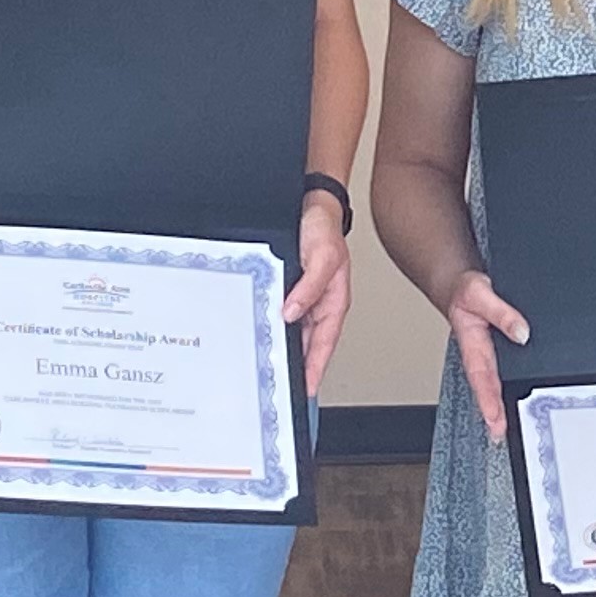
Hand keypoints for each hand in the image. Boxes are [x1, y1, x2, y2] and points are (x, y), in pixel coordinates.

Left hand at [284, 189, 352, 392]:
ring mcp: (303, 299)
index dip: (315, 369)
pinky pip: (282, 316)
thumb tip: (292, 313)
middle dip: (299, 367)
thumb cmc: (324, 229)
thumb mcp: (322, 258)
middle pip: (308, 345)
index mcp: (333, 303)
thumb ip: (309, 287)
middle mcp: (318, 305)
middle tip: (283, 388)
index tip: (306, 390)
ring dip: (284, 349)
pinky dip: (273, 329)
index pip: (324, 345)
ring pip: (294, 333)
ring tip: (270, 371)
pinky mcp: (290, 290)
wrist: (312, 206)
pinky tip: (262, 337)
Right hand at [443, 270, 529, 440]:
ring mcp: (490, 354)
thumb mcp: (481, 293)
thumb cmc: (465, 291)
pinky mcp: (499, 351)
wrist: (460, 285)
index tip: (493, 419)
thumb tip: (522, 332)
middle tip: (499, 434)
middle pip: (486, 388)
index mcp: (472, 343)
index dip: (487, 399)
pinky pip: (504, 372)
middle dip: (492, 413)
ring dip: (499, 406)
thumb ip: (502, 313)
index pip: (481, 376)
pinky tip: (519, 400)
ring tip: (504, 429)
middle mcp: (481, 353)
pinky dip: (509, 388)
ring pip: (494, 384)